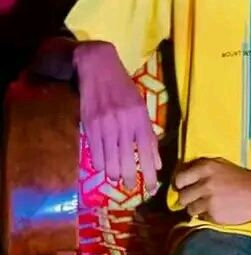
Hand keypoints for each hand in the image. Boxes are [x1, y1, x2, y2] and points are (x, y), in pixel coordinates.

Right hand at [74, 41, 160, 192]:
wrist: (98, 67)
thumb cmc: (123, 87)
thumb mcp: (140, 106)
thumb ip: (148, 134)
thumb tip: (157, 161)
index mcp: (140, 118)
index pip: (147, 153)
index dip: (150, 174)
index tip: (151, 188)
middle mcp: (124, 123)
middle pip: (127, 162)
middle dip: (130, 179)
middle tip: (130, 186)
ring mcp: (106, 126)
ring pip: (110, 162)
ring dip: (114, 174)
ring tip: (117, 178)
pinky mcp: (90, 126)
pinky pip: (95, 154)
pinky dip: (100, 164)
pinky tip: (104, 167)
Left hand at [174, 158, 250, 224]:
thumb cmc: (238, 178)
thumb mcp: (219, 166)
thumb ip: (201, 170)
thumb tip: (182, 179)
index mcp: (206, 168)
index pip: (179, 179)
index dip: (181, 185)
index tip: (185, 187)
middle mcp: (205, 183)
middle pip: (182, 197)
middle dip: (187, 199)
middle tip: (196, 198)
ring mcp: (210, 201)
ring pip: (190, 209)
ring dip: (197, 209)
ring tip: (208, 205)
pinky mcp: (214, 215)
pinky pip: (202, 218)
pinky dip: (207, 216)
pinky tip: (218, 210)